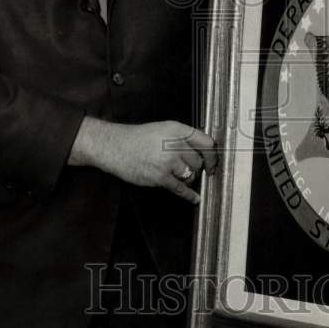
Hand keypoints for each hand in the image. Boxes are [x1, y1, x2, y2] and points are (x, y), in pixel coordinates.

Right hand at [69, 117, 217, 202]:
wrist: (115, 146)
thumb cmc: (138, 138)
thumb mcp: (164, 129)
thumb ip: (183, 138)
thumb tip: (203, 152)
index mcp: (178, 130)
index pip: (207, 143)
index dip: (213, 156)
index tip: (213, 163)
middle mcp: (175, 144)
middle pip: (199, 162)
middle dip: (195, 168)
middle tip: (187, 168)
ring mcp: (168, 162)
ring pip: (191, 175)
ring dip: (187, 178)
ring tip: (175, 174)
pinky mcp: (160, 177)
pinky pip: (181, 189)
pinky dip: (189, 195)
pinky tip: (195, 198)